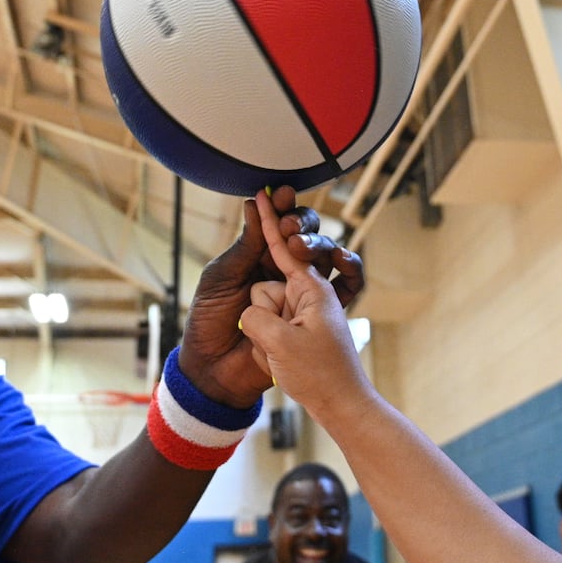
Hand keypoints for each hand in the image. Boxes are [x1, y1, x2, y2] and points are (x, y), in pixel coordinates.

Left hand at [179, 187, 362, 406]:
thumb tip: (255, 206)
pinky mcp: (318, 313)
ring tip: (303, 246)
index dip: (282, 206)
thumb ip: (244, 246)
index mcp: (258, 256)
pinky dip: (351, 270)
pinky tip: (342, 261)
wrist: (215, 369)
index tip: (280, 193)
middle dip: (301, 223)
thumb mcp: (221, 278)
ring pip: (326, 255)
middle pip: (307, 234)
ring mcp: (303, 291)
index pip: (277, 224)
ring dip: (322, 243)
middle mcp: (284, 269)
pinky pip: (345, 288)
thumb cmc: (210, 322)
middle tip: (287, 228)